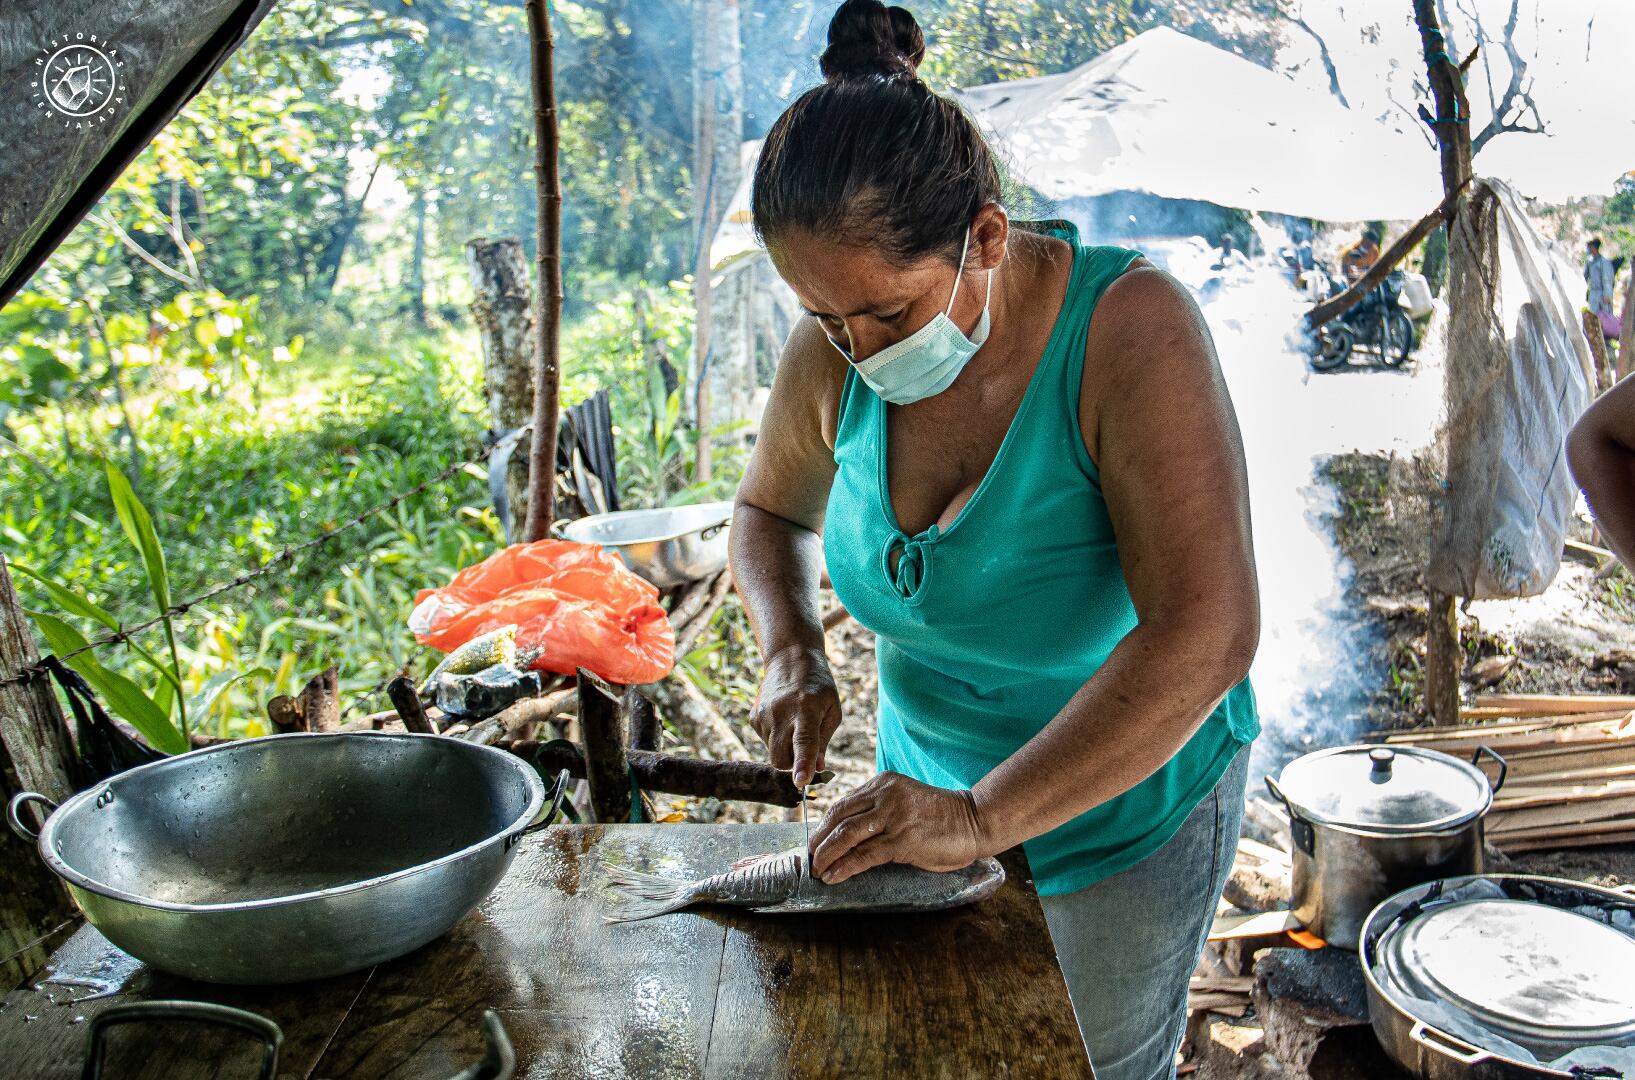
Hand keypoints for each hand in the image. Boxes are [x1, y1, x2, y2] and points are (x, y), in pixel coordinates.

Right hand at [750, 643, 840, 787]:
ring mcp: (763, 714)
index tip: (801, 782)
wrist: (789, 658)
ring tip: (795, 723)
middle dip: (792, 765)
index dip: (803, 763)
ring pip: (773, 752)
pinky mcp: (753, 717)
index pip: (804, 741)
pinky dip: (776, 739)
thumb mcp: (832, 709)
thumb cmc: (818, 686)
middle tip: (806, 750)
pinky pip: (765, 742)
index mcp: (806, 708)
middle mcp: (781, 712)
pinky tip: (783, 719)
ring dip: (785, 749)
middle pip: (780, 758)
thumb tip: (818, 769)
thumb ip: (824, 741)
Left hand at [808, 771, 993, 884]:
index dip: (825, 824)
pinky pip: (864, 855)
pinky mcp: (901, 840)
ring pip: (846, 836)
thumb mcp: (904, 802)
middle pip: (838, 817)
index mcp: (883, 784)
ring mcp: (892, 817)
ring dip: (826, 855)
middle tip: (810, 858)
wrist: (974, 821)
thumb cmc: (940, 816)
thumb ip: (880, 810)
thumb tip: (849, 834)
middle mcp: (884, 796)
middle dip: (819, 840)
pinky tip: (833, 876)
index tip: (815, 841)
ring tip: (817, 869)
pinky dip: (844, 867)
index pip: (843, 804)